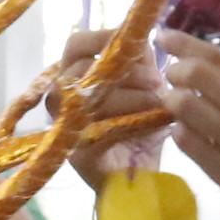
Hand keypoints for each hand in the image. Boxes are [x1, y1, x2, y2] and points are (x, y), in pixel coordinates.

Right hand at [47, 28, 175, 182]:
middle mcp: (61, 101)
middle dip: (120, 71)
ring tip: (158, 103)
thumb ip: (141, 63)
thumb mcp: (145, 87)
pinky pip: (99, 131)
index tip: (135, 45)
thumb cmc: (140, 128)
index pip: (74, 45)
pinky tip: (155, 124)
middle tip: (155, 81)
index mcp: (73, 77)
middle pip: (75, 71)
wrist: (141, 181)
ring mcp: (66, 129)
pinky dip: (131, 124)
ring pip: (84, 101)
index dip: (102, 38)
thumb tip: (146, 37)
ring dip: (127, 98)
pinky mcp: (78, 156)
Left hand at [157, 34, 219, 219]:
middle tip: (170, 77)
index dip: (185, 44)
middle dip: (175, 71)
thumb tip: (218, 67)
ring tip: (174, 105)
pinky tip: (185, 133)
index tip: (164, 36)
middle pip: (197, 75)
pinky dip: (179, 133)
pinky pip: (186, 141)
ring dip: (172, 102)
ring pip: (185, 106)